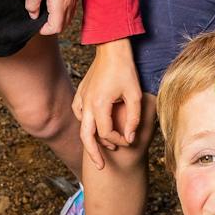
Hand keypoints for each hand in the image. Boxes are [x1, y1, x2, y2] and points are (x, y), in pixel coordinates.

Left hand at [24, 0, 77, 36]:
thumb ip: (32, 4)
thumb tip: (33, 14)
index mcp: (60, 5)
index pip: (55, 28)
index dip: (44, 30)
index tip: (35, 23)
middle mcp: (70, 3)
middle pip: (63, 25)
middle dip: (51, 26)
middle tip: (40, 19)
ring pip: (68, 16)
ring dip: (58, 18)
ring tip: (46, 10)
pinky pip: (71, 7)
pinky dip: (63, 10)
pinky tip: (54, 0)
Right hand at [72, 39, 140, 169]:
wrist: (111, 47)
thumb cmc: (125, 69)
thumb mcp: (135, 95)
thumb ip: (133, 119)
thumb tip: (129, 139)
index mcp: (99, 104)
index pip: (105, 133)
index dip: (117, 140)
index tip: (127, 140)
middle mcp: (86, 103)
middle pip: (86, 136)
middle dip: (93, 153)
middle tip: (100, 168)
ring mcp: (81, 97)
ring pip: (82, 125)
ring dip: (91, 137)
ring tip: (101, 147)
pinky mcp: (80, 92)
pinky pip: (79, 113)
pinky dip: (85, 122)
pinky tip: (93, 125)